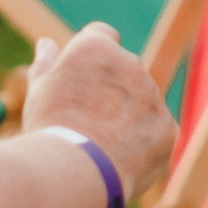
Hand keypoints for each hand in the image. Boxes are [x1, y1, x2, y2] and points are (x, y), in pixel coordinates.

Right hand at [19, 24, 178, 196]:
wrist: (74, 172)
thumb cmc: (50, 130)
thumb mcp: (39, 93)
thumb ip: (46, 65)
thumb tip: (47, 43)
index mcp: (96, 47)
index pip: (101, 35)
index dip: (90, 57)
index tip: (81, 80)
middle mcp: (131, 63)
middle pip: (125, 69)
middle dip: (111, 88)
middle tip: (86, 120)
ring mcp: (153, 95)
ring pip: (143, 100)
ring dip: (128, 115)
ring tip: (99, 145)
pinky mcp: (168, 128)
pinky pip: (157, 130)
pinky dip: (142, 143)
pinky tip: (119, 160)